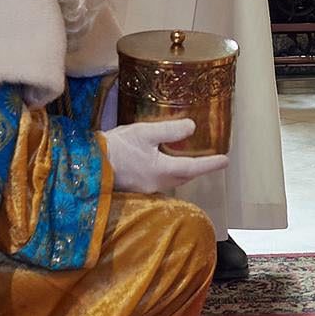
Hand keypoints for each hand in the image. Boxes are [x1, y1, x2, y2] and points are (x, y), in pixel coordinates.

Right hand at [103, 117, 228, 192]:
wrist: (89, 164)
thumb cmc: (117, 147)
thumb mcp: (145, 133)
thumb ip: (170, 131)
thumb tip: (192, 128)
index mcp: (162, 170)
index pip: (193, 167)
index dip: (210, 164)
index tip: (225, 161)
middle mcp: (157, 183)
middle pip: (184, 177)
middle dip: (198, 169)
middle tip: (211, 161)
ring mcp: (145, 187)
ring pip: (172, 179)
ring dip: (183, 171)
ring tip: (189, 159)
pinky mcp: (135, 186)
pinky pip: (159, 179)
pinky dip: (167, 171)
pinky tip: (162, 162)